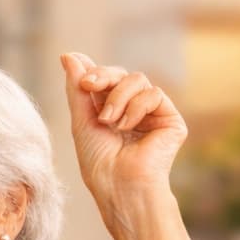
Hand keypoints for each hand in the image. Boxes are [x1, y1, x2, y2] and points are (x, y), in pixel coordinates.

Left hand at [60, 52, 187, 214]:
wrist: (118, 184)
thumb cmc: (97, 161)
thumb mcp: (81, 120)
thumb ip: (77, 89)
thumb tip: (68, 55)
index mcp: (111, 110)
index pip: (105, 79)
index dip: (94, 71)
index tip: (80, 76)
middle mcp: (133, 110)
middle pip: (121, 74)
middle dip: (103, 76)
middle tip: (88, 85)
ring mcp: (153, 114)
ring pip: (137, 79)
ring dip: (117, 97)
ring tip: (108, 121)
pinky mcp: (171, 119)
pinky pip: (153, 94)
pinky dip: (135, 107)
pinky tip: (126, 127)